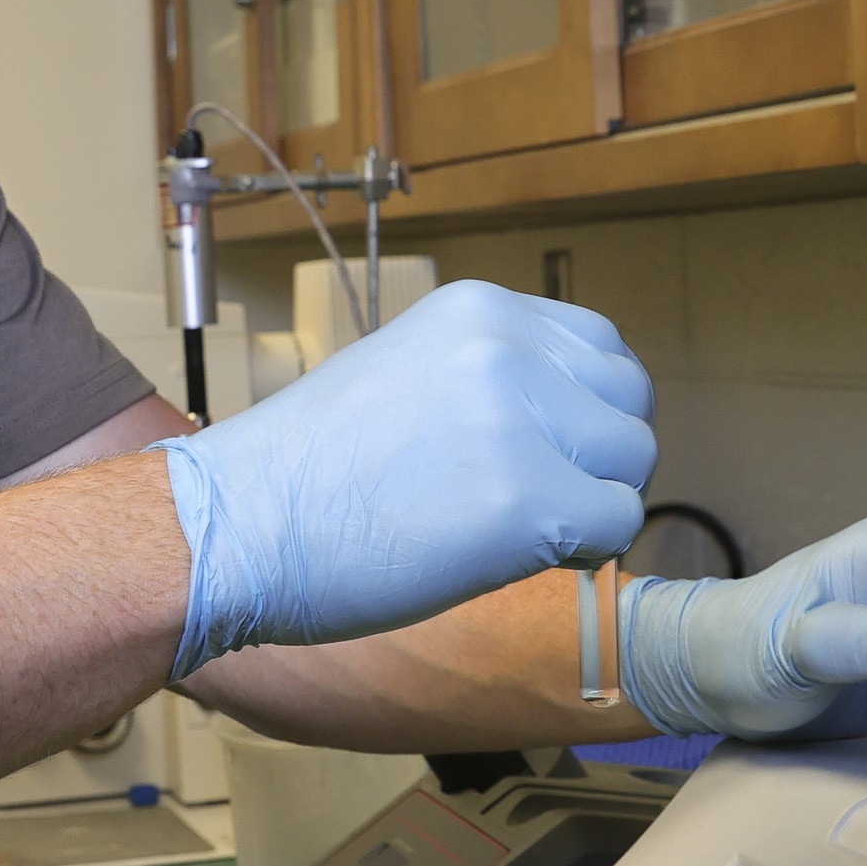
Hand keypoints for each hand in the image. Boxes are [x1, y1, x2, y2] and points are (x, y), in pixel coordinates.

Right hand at [160, 281, 651, 676]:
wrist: (235, 526)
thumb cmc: (307, 470)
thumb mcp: (407, 371)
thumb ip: (490, 376)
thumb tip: (567, 418)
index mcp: (480, 308)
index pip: (601, 348)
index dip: (585, 412)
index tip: (544, 452)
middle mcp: (509, 346)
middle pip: (630, 403)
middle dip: (597, 459)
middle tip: (532, 499)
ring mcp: (521, 420)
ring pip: (631, 465)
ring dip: (589, 506)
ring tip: (509, 527)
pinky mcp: (527, 501)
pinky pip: (613, 527)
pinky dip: (579, 554)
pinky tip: (508, 557)